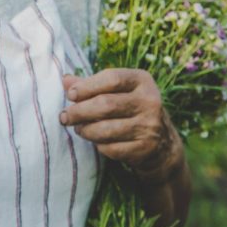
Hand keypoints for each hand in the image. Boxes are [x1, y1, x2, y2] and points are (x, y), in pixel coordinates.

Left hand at [59, 68, 183, 181]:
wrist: (161, 143)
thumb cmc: (129, 109)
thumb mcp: (116, 91)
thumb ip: (90, 85)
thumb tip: (65, 80)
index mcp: (142, 81)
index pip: (111, 78)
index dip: (87, 86)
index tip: (71, 95)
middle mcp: (150, 101)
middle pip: (105, 105)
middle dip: (79, 112)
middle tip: (65, 117)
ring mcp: (150, 126)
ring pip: (106, 129)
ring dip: (85, 130)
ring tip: (78, 128)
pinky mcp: (145, 148)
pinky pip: (111, 148)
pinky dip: (99, 145)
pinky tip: (96, 141)